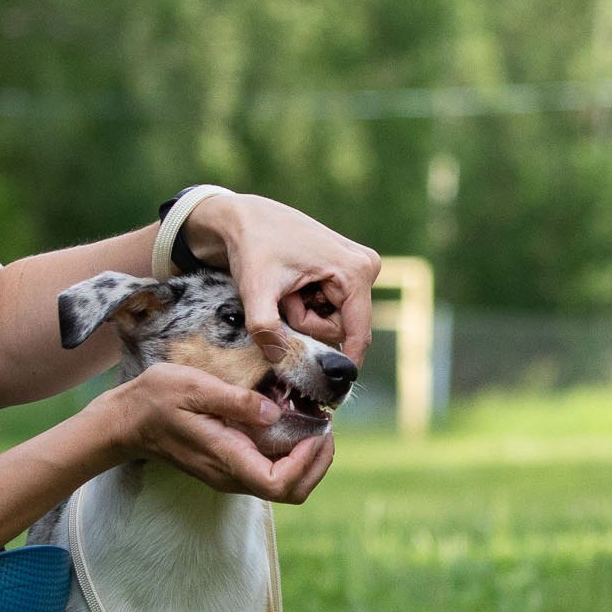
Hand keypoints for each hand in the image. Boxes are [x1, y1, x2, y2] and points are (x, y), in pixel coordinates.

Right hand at [97, 362, 336, 503]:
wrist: (127, 421)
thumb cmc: (156, 400)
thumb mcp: (194, 387)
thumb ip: (235, 401)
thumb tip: (274, 412)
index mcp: (226, 459)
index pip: (280, 484)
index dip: (308, 463)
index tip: (316, 430)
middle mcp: (231, 475)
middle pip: (291, 492)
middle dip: (317, 464)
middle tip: (325, 427)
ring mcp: (230, 473)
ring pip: (284, 485)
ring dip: (308, 459)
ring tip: (314, 423)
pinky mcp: (230, 465)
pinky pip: (270, 471)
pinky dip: (291, 454)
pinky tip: (292, 424)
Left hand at [181, 193, 380, 365]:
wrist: (245, 217)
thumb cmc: (252, 247)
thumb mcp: (255, 290)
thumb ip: (265, 328)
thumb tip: (281, 361)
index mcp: (355, 271)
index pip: (358, 334)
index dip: (344, 362)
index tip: (334, 393)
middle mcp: (366, 266)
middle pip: (342, 327)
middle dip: (309, 323)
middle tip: (284, 299)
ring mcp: (360, 265)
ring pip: (335, 317)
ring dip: (306, 312)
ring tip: (286, 288)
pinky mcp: (349, 267)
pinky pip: (332, 305)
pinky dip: (309, 302)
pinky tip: (293, 284)